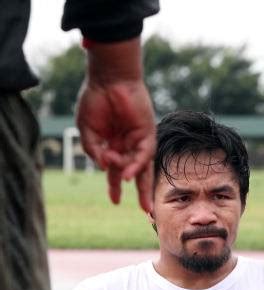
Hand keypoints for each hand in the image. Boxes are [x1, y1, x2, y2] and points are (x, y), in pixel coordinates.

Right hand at [76, 77, 155, 210]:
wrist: (108, 78)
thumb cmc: (96, 100)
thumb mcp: (87, 130)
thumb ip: (93, 151)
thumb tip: (103, 168)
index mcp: (114, 145)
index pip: (116, 171)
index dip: (115, 186)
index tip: (115, 202)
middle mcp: (128, 145)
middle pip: (137, 174)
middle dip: (141, 193)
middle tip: (145, 211)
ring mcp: (139, 140)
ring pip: (141, 166)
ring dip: (131, 176)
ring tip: (123, 182)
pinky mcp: (148, 133)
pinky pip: (143, 154)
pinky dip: (135, 165)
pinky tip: (126, 173)